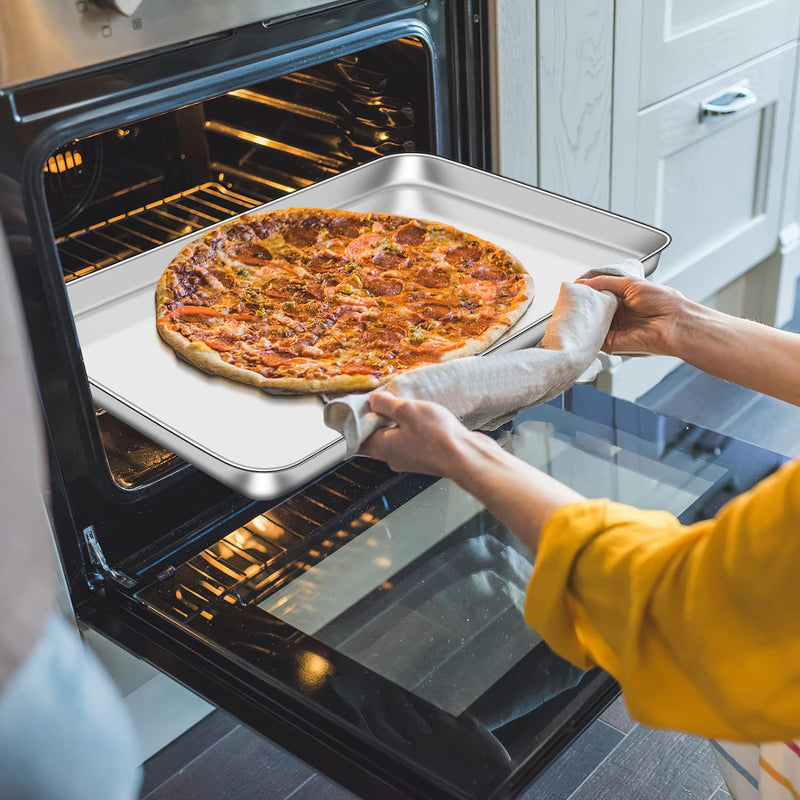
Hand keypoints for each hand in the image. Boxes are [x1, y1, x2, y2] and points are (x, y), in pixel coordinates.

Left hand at [359, 392, 488, 476]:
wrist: (466, 457)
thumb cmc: (437, 437)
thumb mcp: (407, 410)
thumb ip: (386, 404)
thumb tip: (374, 400)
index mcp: (381, 447)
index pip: (357, 435)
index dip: (359, 419)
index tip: (364, 403)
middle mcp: (392, 457)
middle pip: (377, 435)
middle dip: (381, 417)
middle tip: (390, 400)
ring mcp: (409, 459)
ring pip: (397, 436)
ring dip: (400, 422)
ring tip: (411, 406)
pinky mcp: (426, 458)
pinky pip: (413, 440)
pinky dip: (415, 428)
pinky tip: (426, 417)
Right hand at [578, 275, 687, 355]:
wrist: (674, 323)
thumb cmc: (663, 302)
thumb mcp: (631, 283)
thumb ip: (605, 282)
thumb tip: (584, 283)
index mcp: (622, 299)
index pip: (597, 295)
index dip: (585, 292)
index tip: (573, 289)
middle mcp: (617, 315)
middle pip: (591, 310)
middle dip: (581, 305)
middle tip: (570, 299)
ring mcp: (613, 329)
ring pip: (590, 324)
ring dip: (582, 318)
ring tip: (572, 309)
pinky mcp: (611, 344)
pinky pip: (593, 339)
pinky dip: (585, 332)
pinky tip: (581, 323)